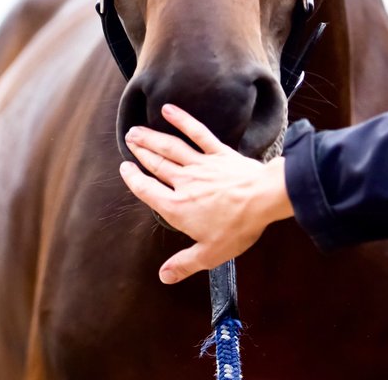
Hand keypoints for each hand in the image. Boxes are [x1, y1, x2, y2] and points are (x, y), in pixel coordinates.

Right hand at [119, 103, 293, 283]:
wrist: (263, 198)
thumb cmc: (237, 227)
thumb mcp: (209, 254)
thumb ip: (184, 264)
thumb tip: (163, 276)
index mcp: (177, 207)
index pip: (148, 191)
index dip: (134, 179)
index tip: (124, 168)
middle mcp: (184, 182)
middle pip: (157, 164)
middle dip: (140, 151)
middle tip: (128, 139)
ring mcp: (201, 164)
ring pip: (171, 147)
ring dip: (152, 137)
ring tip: (137, 129)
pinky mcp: (218, 152)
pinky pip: (197, 133)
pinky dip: (182, 120)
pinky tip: (169, 109)